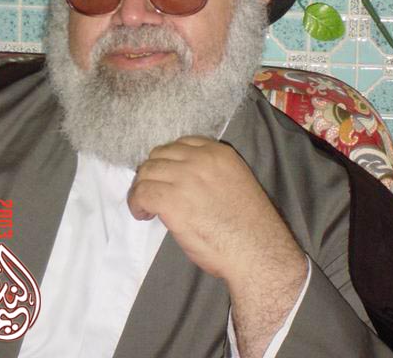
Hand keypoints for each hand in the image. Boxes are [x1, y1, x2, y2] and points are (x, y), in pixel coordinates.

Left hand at [127, 136, 304, 286]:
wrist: (256, 250)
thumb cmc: (251, 227)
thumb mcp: (236, 183)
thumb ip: (212, 174)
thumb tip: (187, 183)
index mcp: (220, 153)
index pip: (183, 143)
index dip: (170, 160)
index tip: (169, 176)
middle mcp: (201, 159)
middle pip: (160, 154)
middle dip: (153, 172)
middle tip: (154, 192)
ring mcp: (185, 177)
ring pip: (147, 171)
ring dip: (142, 187)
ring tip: (147, 206)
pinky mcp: (171, 199)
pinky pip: (142, 193)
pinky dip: (136, 203)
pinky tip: (144, 214)